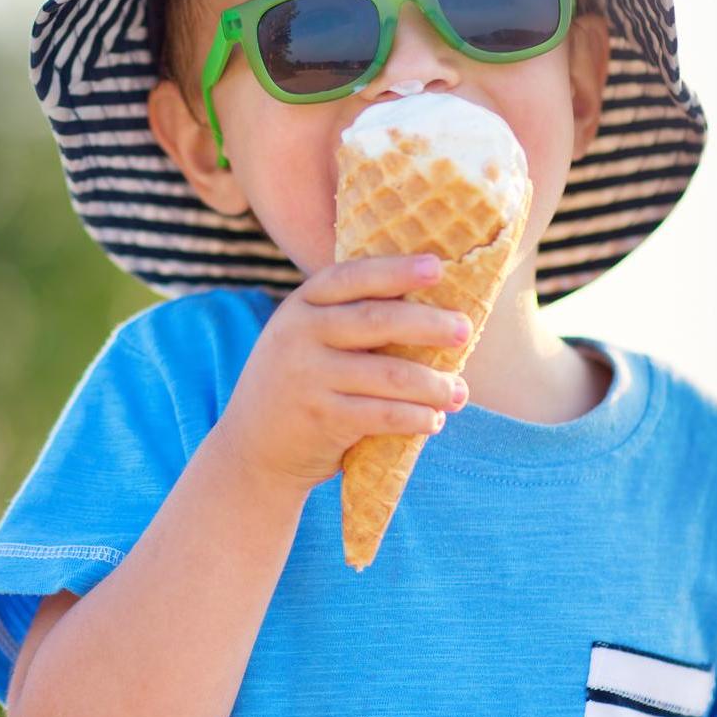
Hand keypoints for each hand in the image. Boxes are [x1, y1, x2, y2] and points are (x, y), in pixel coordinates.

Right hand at [214, 254, 470, 493]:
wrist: (252, 449)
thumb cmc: (299, 384)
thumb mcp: (304, 341)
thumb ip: (345, 319)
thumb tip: (429, 305)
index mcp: (300, 306)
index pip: (352, 277)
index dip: (396, 270)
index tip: (438, 267)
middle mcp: (300, 335)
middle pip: (377, 320)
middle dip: (428, 323)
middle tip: (465, 330)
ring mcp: (308, 377)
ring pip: (388, 374)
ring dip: (433, 383)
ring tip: (459, 391)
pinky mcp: (322, 418)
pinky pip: (383, 415)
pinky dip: (416, 418)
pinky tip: (433, 420)